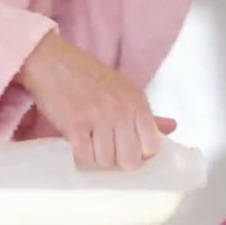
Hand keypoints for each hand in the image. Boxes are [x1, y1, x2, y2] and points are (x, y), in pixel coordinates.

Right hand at [16, 32, 174, 169]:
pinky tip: (78, 142)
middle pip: (130, 161)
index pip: (152, 147)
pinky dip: (80, 155)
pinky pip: (84, 157)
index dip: (140, 154)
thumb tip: (172, 128)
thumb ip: (147, 114)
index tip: (128, 149)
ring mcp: (99, 119)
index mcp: (138, 103)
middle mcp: (122, 111)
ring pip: (105, 162)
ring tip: (90, 143)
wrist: (53, 62)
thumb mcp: (125, 90)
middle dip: (118, 161)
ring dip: (96, 158)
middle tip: (107, 149)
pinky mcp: (74, 125)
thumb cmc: (90, 77)